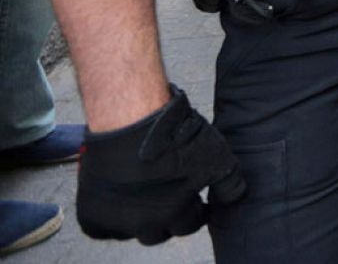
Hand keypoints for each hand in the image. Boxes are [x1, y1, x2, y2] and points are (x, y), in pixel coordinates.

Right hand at [76, 85, 245, 244]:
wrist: (129, 117)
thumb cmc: (174, 134)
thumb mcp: (216, 156)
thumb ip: (230, 184)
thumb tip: (235, 199)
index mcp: (175, 213)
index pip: (189, 226)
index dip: (195, 212)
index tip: (195, 202)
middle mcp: (143, 223)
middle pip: (158, 232)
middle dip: (167, 218)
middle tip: (167, 197)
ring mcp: (115, 220)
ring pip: (130, 232)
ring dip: (137, 220)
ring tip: (142, 196)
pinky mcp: (90, 213)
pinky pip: (100, 229)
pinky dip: (109, 221)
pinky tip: (118, 203)